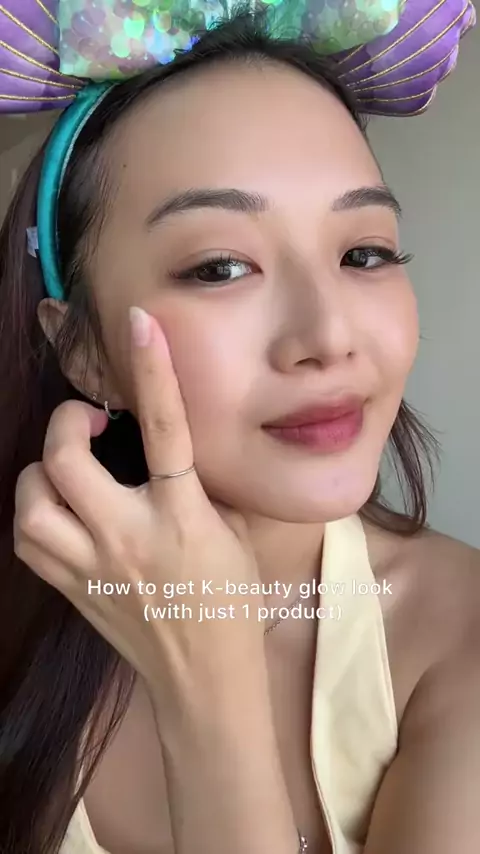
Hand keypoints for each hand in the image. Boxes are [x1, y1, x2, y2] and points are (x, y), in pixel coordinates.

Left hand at [14, 308, 261, 685]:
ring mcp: (93, 566)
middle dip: (65, 423)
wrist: (205, 680)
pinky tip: (57, 509)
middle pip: (65, 461)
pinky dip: (33, 513)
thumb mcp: (237, 533)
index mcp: (184, 519)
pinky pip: (28, 540)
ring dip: (41, 473)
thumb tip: (183, 440)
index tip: (139, 324)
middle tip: (86, 422)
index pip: (164, 431)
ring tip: (66, 469)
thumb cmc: (231, 601)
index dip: (151, 372)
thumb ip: (207, 484)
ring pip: (31, 502)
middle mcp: (130, 537)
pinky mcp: (72, 588)